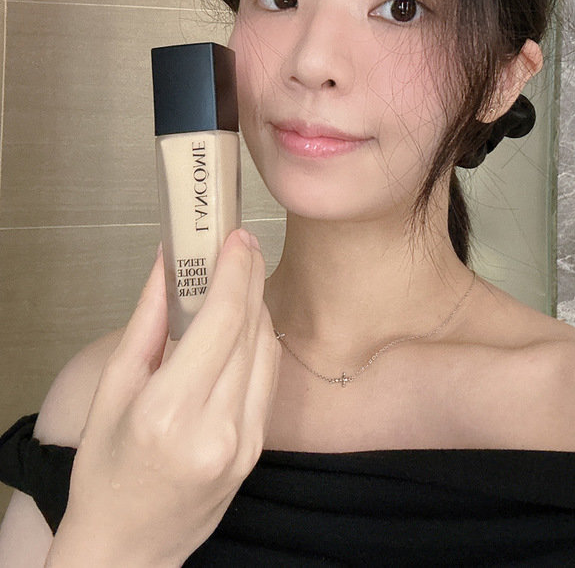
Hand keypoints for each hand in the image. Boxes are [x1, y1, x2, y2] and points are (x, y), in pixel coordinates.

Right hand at [47, 228, 279, 567]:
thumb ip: (147, 320)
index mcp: (169, 411)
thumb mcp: (113, 390)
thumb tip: (167, 262)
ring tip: (240, 276)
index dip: (234, 271)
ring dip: (257, 305)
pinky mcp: (256, 451)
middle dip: (250, 276)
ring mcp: (243, 443)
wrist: (127, 546)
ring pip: (267, 350)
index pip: (222, 321)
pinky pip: (268, 379)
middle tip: (241, 243)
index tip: (235, 237)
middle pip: (251, 330)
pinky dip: (259, 342)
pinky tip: (243, 323)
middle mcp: (216, 428)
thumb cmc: (105, 469)